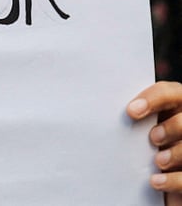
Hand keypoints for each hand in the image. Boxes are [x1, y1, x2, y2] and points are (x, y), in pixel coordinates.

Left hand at [127, 81, 181, 205]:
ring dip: (176, 153)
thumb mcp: (135, 130)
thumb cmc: (137, 147)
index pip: (171, 93)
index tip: (130, 111)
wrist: (148, 179)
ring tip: (158, 161)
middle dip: (173, 127)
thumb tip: (100, 111)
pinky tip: (155, 181)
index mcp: (174, 108)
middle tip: (153, 138)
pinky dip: (172, 180)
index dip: (154, 98)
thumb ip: (131, 119)